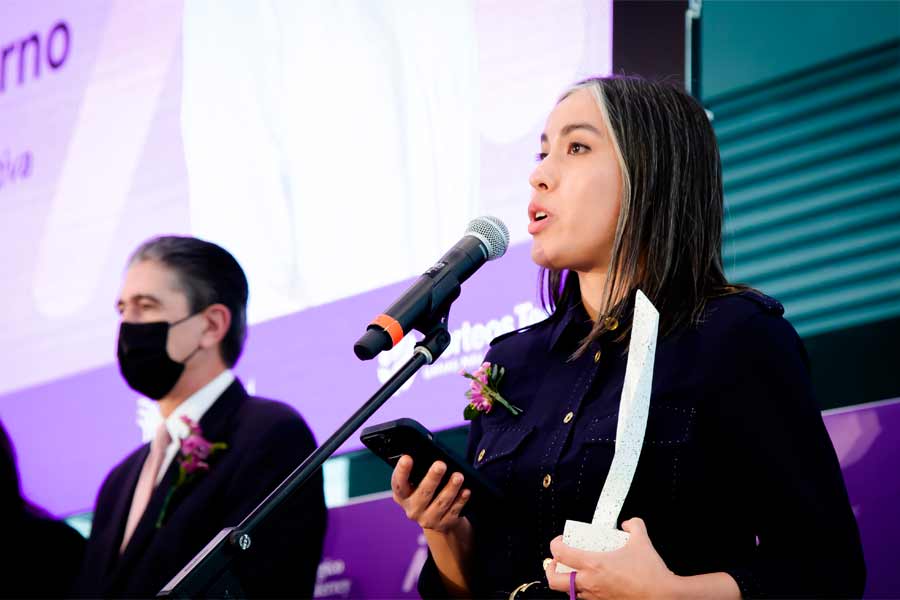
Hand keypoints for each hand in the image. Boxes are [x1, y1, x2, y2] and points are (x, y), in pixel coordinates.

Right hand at [391, 455, 470, 533]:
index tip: (407, 457)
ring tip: (459, 476)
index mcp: (402, 495)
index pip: (398, 483)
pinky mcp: (443, 525)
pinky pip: (453, 512)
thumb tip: (430, 453)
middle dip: (432, 478)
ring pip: (441, 503)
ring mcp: (427, 519)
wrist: (435, 518)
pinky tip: (466, 491)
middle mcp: (412, 509)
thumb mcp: (417, 482)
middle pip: (422, 493)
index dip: (402, 471)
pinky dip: (460, 500)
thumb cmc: (425, 490)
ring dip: (451, 488)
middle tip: (441, 464)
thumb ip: (419, 471)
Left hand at [544, 518, 677, 599]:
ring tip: (574, 572)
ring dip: (567, 581)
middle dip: (550, 569)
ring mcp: (595, 598)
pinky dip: (583, 591)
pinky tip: (592, 584)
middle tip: (557, 561)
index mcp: (593, 565)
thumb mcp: (642, 541)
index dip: (555, 544)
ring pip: (569, 592)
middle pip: (554, 580)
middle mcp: (589, 583)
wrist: (664, 597)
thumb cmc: (651, 573)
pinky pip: (585, 599)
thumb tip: (628, 523)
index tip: (560, 540)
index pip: (561, 554)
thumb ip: (634, 526)